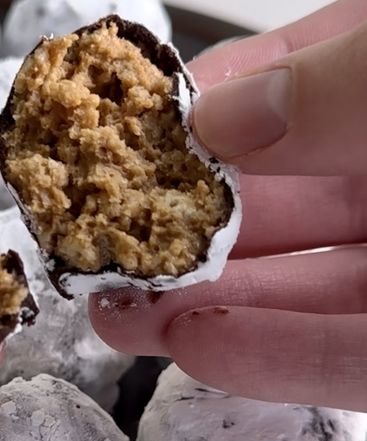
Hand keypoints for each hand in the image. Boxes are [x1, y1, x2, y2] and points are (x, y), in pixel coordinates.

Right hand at [90, 0, 366, 411]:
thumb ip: (340, 84)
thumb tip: (220, 113)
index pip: (304, 79)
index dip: (216, 101)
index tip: (134, 125)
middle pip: (289, 199)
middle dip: (186, 221)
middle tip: (99, 236)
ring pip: (308, 288)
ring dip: (207, 303)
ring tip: (115, 311)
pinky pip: (357, 361)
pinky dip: (278, 360)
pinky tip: (196, 350)